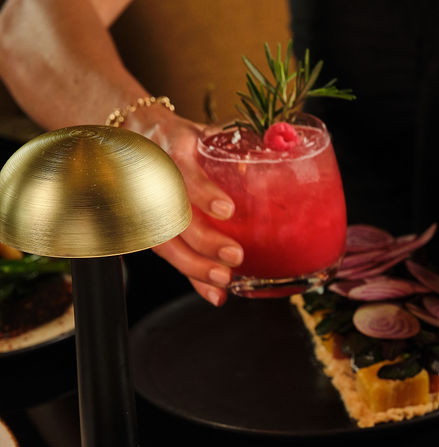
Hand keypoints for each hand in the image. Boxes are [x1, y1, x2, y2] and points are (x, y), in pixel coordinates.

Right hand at [139, 115, 242, 305]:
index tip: (227, 210)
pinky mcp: (144, 228)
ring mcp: (142, 205)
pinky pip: (170, 257)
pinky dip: (193, 278)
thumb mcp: (202, 132)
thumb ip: (236, 147)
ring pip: (163, 241)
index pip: (183, 170)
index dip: (203, 192)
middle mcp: (152, 177)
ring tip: (225, 281)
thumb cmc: (177, 139)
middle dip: (203, 240)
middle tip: (235, 255)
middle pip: (171, 214)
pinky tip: (215, 294)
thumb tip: (282, 151)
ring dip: (195, 266)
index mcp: (171, 147)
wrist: (128, 135)